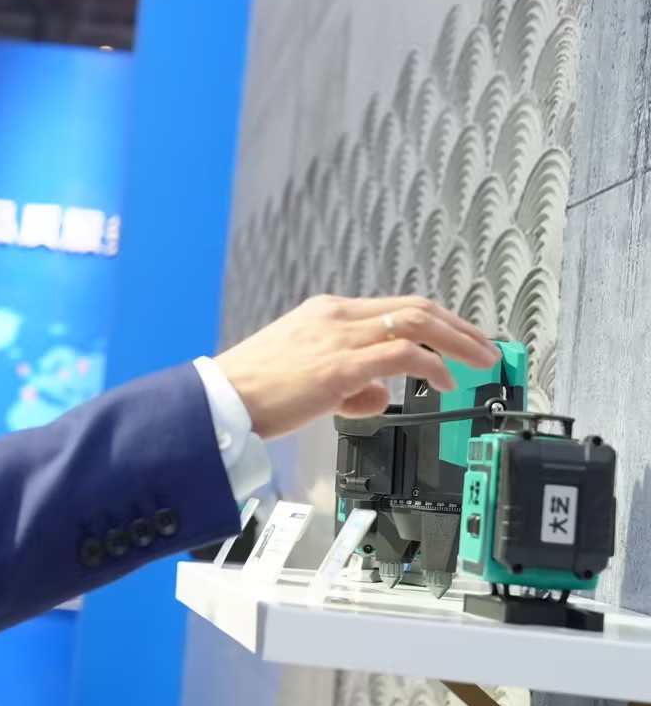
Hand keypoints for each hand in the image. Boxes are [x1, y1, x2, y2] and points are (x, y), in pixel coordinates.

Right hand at [214, 294, 500, 438]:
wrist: (220, 399)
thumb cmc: (253, 391)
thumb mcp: (306, 377)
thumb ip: (348, 382)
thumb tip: (381, 394)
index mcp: (326, 313)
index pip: (394, 306)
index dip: (436, 320)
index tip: (459, 337)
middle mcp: (336, 316)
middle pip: (415, 307)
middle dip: (459, 326)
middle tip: (485, 347)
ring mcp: (338, 337)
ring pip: (415, 323)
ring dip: (457, 341)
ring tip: (479, 361)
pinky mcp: (339, 365)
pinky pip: (402, 355)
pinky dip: (432, 364)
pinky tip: (443, 381)